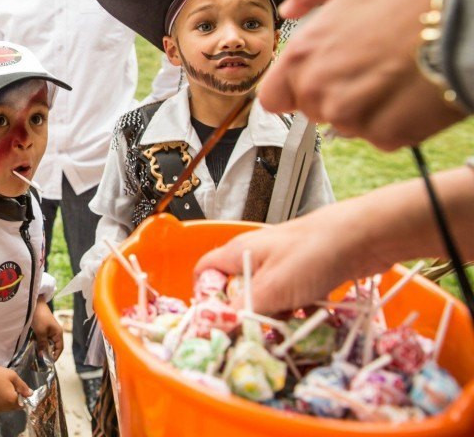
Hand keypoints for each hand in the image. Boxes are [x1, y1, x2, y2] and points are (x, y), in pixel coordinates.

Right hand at [0, 359, 32, 413]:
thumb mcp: (12, 375)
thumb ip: (22, 386)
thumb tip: (30, 394)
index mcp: (11, 400)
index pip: (22, 403)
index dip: (21, 396)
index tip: (16, 388)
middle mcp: (3, 408)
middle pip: (13, 407)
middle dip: (13, 398)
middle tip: (6, 386)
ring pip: (4, 408)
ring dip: (5, 402)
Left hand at [32, 299, 62, 359]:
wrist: (34, 304)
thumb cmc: (40, 318)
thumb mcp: (41, 332)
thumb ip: (42, 344)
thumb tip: (42, 356)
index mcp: (58, 333)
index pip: (59, 348)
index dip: (55, 356)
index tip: (48, 362)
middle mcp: (55, 332)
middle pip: (53, 346)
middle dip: (47, 352)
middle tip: (40, 359)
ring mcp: (49, 330)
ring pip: (47, 342)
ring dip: (42, 347)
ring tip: (36, 352)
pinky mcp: (43, 328)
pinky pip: (43, 338)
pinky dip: (39, 341)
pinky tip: (33, 344)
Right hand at [194, 193, 389, 313]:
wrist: (364, 236)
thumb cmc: (314, 254)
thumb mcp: (272, 288)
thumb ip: (243, 309)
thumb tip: (221, 328)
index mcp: (239, 252)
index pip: (204, 272)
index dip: (205, 297)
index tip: (218, 321)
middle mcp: (256, 256)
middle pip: (235, 289)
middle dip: (245, 314)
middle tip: (256, 333)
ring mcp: (282, 264)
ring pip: (266, 297)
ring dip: (274, 316)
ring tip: (287, 330)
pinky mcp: (305, 273)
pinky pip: (290, 298)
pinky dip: (296, 312)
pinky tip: (308, 321)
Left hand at [259, 0, 465, 149]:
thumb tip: (288, 7)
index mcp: (304, 56)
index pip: (273, 98)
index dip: (292, 89)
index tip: (317, 77)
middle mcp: (320, 91)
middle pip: (312, 110)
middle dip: (334, 93)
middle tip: (369, 64)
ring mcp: (353, 117)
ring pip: (347, 123)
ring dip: (366, 107)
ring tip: (395, 73)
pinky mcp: (388, 135)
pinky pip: (381, 135)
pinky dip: (395, 120)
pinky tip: (412, 91)